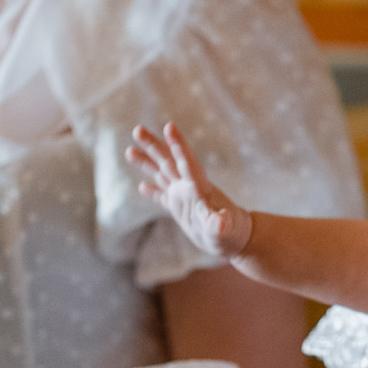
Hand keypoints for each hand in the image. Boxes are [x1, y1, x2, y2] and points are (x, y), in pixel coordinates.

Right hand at [125, 122, 251, 256]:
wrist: (238, 241)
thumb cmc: (234, 235)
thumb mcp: (226, 232)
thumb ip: (220, 226)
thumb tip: (219, 223)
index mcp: (200, 189)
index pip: (187, 163)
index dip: (178, 145)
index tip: (169, 126)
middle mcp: (190, 187)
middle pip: (169, 162)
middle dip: (154, 146)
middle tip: (137, 129)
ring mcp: (184, 197)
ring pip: (162, 174)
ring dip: (147, 162)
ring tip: (129, 151)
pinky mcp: (180, 209)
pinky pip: (162, 197)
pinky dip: (153, 191)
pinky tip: (141, 186)